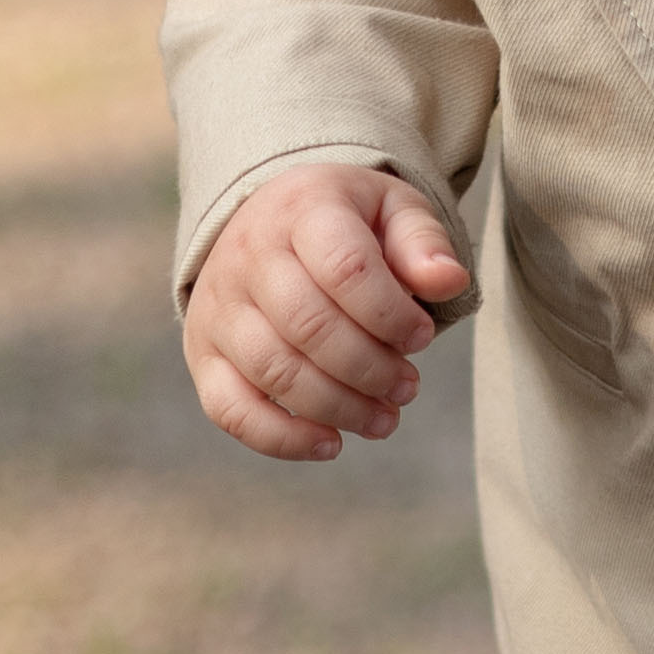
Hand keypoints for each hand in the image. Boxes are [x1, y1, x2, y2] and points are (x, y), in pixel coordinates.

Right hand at [183, 163, 471, 463]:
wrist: (271, 217)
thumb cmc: (346, 220)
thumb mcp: (392, 209)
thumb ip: (422, 244)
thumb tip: (451, 281)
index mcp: (304, 208)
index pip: (346, 268)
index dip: (391, 313)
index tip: (423, 337)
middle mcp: (250, 254)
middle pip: (310, 326)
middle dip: (369, 369)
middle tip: (408, 388)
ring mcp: (219, 306)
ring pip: (274, 372)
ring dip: (337, 408)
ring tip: (384, 419)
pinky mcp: (202, 353)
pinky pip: (231, 409)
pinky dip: (281, 438)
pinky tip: (331, 444)